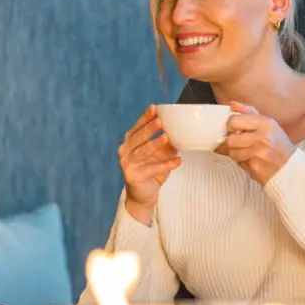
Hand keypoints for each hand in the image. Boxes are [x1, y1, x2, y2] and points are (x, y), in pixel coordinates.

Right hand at [118, 105, 180, 223]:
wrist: (142, 196)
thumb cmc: (149, 171)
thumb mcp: (157, 154)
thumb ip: (164, 143)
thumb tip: (179, 130)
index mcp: (129, 143)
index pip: (137, 127)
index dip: (145, 118)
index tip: (154, 108)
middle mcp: (125, 152)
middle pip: (138, 138)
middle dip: (149, 129)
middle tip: (161, 121)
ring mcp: (128, 164)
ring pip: (142, 152)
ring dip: (155, 144)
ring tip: (167, 137)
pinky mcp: (134, 177)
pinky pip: (152, 169)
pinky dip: (166, 165)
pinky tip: (178, 161)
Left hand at [218, 102, 294, 185]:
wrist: (292, 168)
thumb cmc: (278, 146)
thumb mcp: (269, 125)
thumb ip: (249, 113)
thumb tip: (232, 105)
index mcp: (265, 123)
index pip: (234, 121)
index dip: (230, 127)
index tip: (234, 130)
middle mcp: (263, 137)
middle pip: (230, 139)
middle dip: (231, 143)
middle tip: (239, 144)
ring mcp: (259, 153)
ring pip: (232, 152)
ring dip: (236, 154)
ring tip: (248, 153)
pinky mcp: (256, 167)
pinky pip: (239, 163)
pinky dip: (243, 162)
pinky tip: (253, 161)